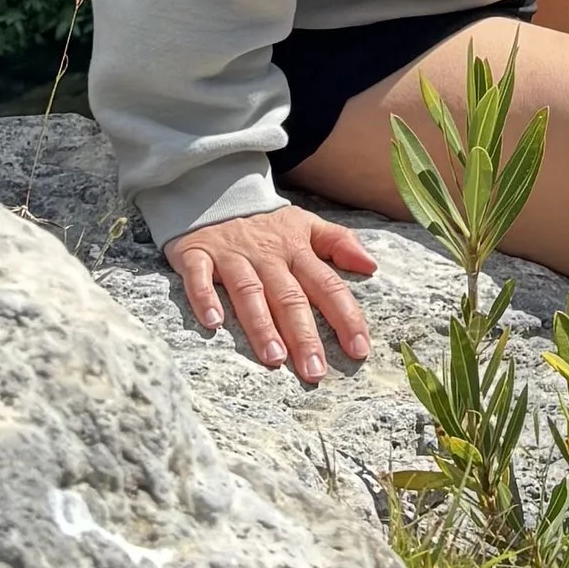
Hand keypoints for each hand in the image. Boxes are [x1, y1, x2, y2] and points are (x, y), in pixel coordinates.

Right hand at [165, 206, 376, 383]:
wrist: (213, 195)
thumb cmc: (264, 224)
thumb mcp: (305, 223)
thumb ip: (339, 243)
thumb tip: (371, 266)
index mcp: (296, 249)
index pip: (327, 285)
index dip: (345, 316)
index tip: (358, 350)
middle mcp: (266, 255)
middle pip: (289, 297)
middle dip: (304, 335)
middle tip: (314, 372)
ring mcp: (231, 255)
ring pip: (249, 292)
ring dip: (261, 325)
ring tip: (274, 359)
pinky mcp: (196, 255)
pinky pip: (199, 278)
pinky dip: (204, 298)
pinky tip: (213, 323)